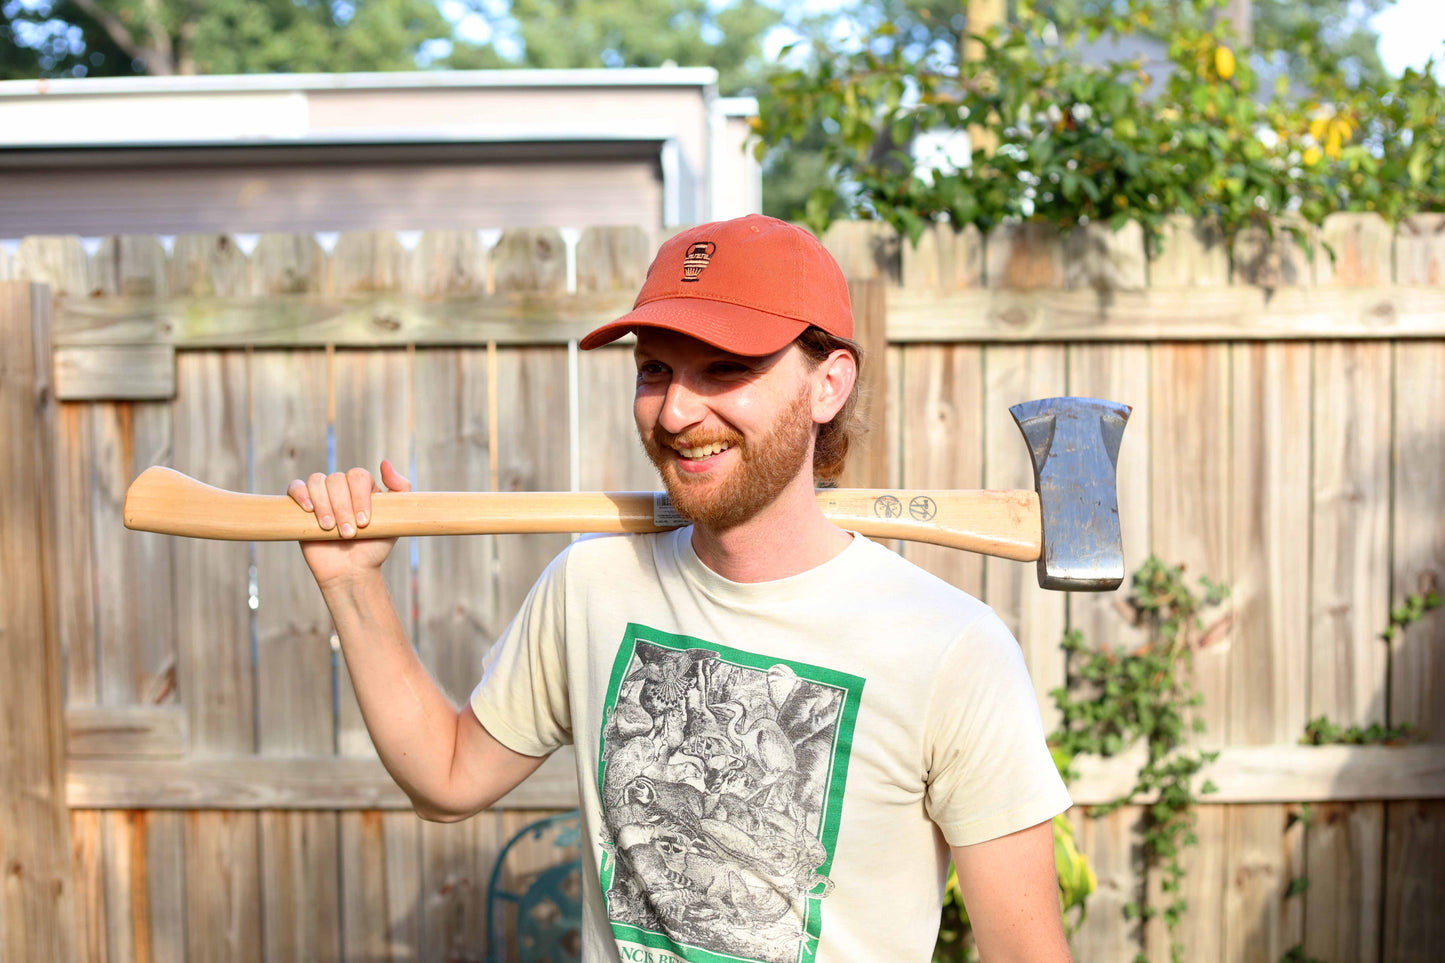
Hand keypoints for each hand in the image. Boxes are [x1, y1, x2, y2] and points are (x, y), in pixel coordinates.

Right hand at [288, 460, 410, 589]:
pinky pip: (295, 487)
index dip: (359, 497)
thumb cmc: (374, 547)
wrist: (350, 572)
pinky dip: (300, 494)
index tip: (364, 522)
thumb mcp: (396, 520)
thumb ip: (400, 489)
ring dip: (324, 505)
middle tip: (348, 533)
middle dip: (342, 508)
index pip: (358, 476)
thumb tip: (384, 463)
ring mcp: (321, 495)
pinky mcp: (301, 507)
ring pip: (317, 482)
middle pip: (336, 479)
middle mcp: (341, 488)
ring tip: (329, 528)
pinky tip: (308, 509)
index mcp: (363, 487)